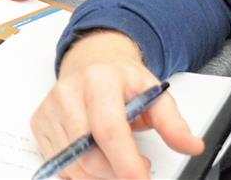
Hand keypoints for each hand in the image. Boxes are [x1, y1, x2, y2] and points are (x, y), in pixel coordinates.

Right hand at [31, 31, 202, 178]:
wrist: (92, 63)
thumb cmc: (121, 80)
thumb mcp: (153, 92)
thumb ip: (173, 122)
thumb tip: (191, 146)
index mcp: (99, 80)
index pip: (108, 129)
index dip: (125, 163)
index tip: (142, 179)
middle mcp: (68, 92)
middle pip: (87, 154)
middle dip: (116, 174)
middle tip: (137, 169)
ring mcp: (50, 109)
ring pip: (72, 165)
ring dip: (100, 177)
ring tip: (119, 162)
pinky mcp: (39, 124)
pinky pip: (59, 165)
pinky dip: (81, 173)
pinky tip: (97, 161)